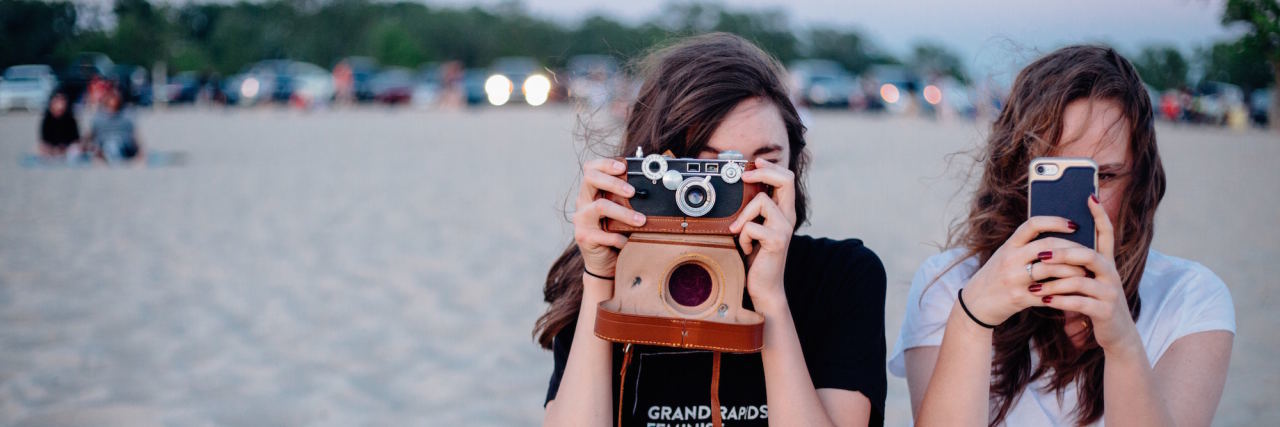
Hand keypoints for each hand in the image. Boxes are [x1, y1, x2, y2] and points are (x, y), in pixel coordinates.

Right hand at [573, 158, 644, 276]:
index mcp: (590, 192)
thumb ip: (626, 199)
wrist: (603, 261)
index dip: (605, 164)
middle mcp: (582, 202)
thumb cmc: (614, 233)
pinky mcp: (584, 236)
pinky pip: (604, 234)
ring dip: (623, 212)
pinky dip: (620, 237)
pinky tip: (628, 241)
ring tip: (640, 220)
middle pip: (591, 179)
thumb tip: (651, 187)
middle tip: (632, 192)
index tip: (623, 167)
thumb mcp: (620, 212)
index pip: (591, 169)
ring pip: (600, 206)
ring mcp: (581, 220)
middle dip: (614, 182)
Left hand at [729, 158, 795, 307]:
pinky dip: (742, 237)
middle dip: (763, 172)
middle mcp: (788, 218)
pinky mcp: (776, 241)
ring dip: (743, 216)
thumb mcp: (754, 229)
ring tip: (739, 233)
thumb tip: (738, 190)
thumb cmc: (756, 258)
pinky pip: (752, 226)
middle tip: (744, 177)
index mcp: (784, 212)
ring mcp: (784, 229)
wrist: (764, 287)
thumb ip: (752, 211)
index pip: (786, 178)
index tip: (753, 163)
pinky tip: (745, 249)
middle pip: (786, 179)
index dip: (770, 167)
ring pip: (762, 201)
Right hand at [961, 216, 1089, 325]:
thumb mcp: (1005, 256)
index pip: (1033, 224)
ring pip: (1051, 270)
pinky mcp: (1019, 298)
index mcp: (1008, 246)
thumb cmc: (996, 277)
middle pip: (1048, 246)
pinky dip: (1063, 293)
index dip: (1055, 221)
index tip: (1074, 224)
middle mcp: (1010, 259)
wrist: (975, 303)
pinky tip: (1075, 292)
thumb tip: (1059, 239)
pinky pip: (1048, 293)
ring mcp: (1014, 279)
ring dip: (1073, 271)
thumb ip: (1026, 247)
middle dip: (1072, 249)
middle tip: (1089, 252)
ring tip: (1086, 272)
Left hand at [1030, 194, 1139, 352]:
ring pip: (1081, 281)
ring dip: (1055, 283)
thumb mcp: (1088, 280)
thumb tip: (1051, 244)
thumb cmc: (1094, 301)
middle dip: (1064, 253)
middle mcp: (1111, 274)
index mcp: (1106, 263)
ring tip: (1034, 286)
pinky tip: (1044, 301)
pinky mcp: (1106, 311)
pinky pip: (1080, 303)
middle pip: (1090, 256)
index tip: (1089, 196)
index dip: (1100, 215)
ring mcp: (1110, 293)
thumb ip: (1076, 264)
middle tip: (1041, 255)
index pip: (1106, 234)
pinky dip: (1060, 301)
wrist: (1116, 333)